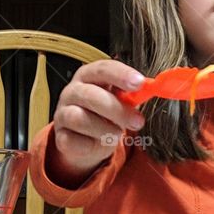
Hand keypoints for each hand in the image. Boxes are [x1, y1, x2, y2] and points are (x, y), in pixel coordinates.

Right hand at [49, 60, 145, 186]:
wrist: (84, 138)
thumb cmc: (105, 113)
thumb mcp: (120, 100)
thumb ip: (132, 94)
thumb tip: (153, 88)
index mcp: (88, 76)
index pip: (102, 69)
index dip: (121, 75)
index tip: (140, 83)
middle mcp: (71, 92)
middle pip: (90, 95)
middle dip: (117, 109)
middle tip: (138, 121)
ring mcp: (62, 113)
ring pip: (79, 118)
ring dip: (104, 129)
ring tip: (116, 133)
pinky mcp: (60, 136)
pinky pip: (73, 141)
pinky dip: (90, 145)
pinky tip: (96, 143)